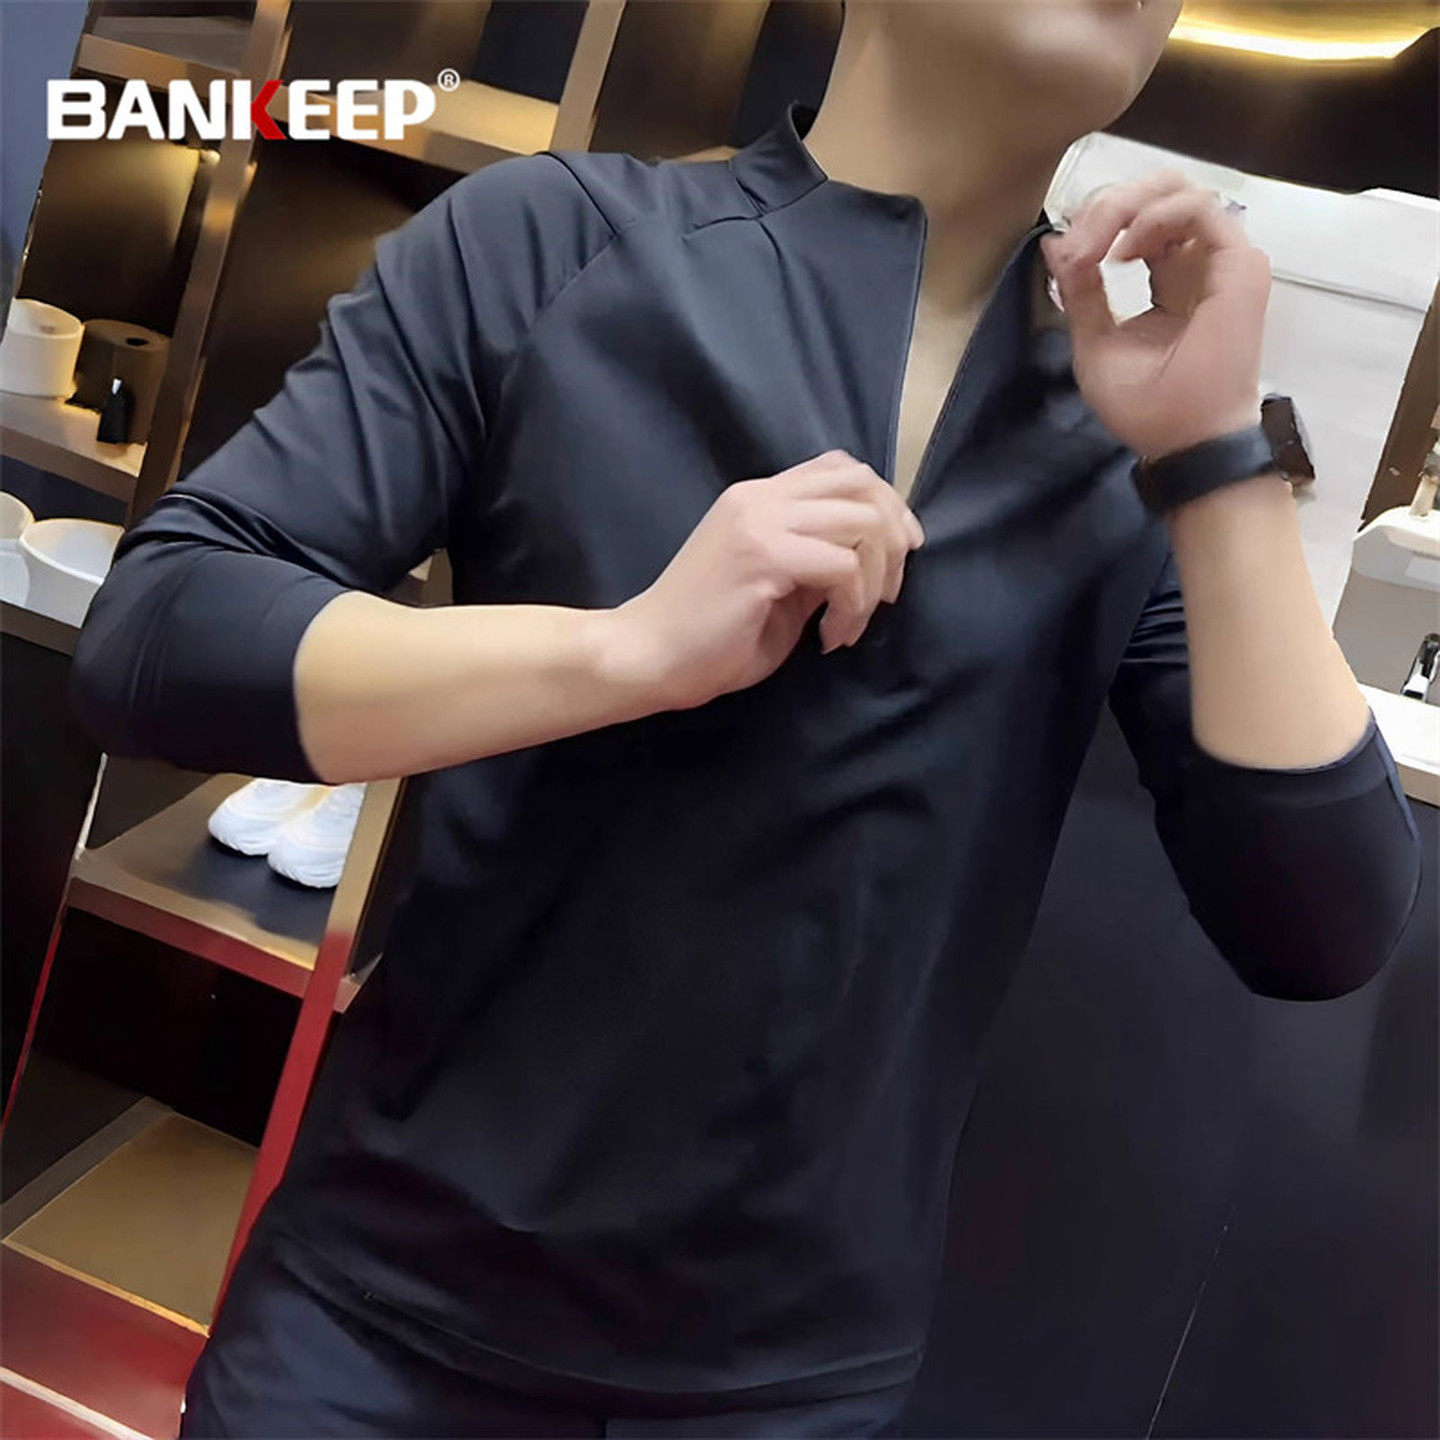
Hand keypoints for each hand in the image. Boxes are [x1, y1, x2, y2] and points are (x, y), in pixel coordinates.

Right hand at [605, 449, 923, 710]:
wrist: (647, 657)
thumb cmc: (707, 638)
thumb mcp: (776, 589)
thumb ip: (815, 564)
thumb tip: (867, 562)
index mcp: (758, 497)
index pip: (839, 469)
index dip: (884, 504)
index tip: (898, 554)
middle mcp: (760, 497)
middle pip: (861, 482)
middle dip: (894, 535)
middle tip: (887, 593)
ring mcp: (760, 522)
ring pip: (863, 521)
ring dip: (877, 576)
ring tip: (853, 621)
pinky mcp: (762, 556)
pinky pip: (842, 566)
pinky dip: (853, 606)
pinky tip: (829, 637)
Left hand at [1040, 171, 1270, 459]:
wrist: (1184, 439)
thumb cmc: (1146, 406)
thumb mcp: (1095, 342)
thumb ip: (1079, 292)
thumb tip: (1055, 243)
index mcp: (1168, 278)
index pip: (1135, 220)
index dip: (1096, 223)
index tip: (1067, 255)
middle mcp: (1196, 262)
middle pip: (1155, 192)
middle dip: (1107, 205)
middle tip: (1079, 242)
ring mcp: (1220, 260)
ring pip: (1177, 189)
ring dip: (1124, 208)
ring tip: (1097, 249)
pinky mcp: (1238, 264)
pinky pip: (1199, 207)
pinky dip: (1155, 217)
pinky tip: (1127, 252)